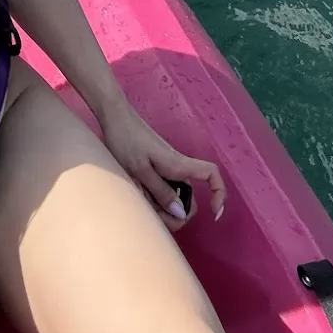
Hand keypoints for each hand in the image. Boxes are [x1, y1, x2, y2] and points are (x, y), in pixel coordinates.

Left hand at [97, 100, 225, 232]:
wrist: (114, 117)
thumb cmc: (126, 140)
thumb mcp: (140, 169)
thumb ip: (160, 191)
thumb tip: (181, 213)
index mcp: (178, 165)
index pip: (211, 174)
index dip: (219, 192)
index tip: (213, 212)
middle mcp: (177, 168)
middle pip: (188, 199)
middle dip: (174, 214)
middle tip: (150, 211)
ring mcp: (167, 169)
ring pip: (173, 197)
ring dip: (160, 206)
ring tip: (139, 198)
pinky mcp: (157, 169)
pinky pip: (162, 190)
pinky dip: (154, 198)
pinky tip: (138, 194)